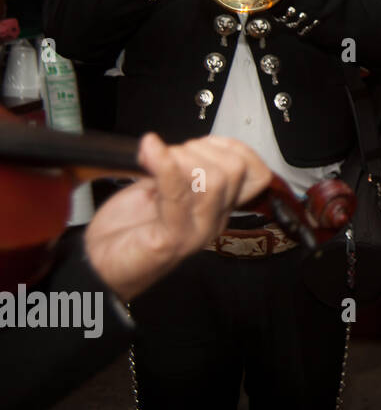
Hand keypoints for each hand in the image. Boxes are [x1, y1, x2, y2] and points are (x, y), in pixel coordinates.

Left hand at [83, 133, 272, 300]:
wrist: (97, 266)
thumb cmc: (127, 228)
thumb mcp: (159, 188)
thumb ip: (175, 168)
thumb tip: (169, 143)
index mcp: (218, 206)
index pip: (255, 173)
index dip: (231, 147)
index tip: (199, 143)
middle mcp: (215, 219)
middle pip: (234, 169)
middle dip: (200, 148)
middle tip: (169, 156)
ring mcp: (197, 232)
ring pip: (214, 180)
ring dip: (180, 158)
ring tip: (151, 160)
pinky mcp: (172, 239)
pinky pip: (178, 197)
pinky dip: (166, 168)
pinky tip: (149, 152)